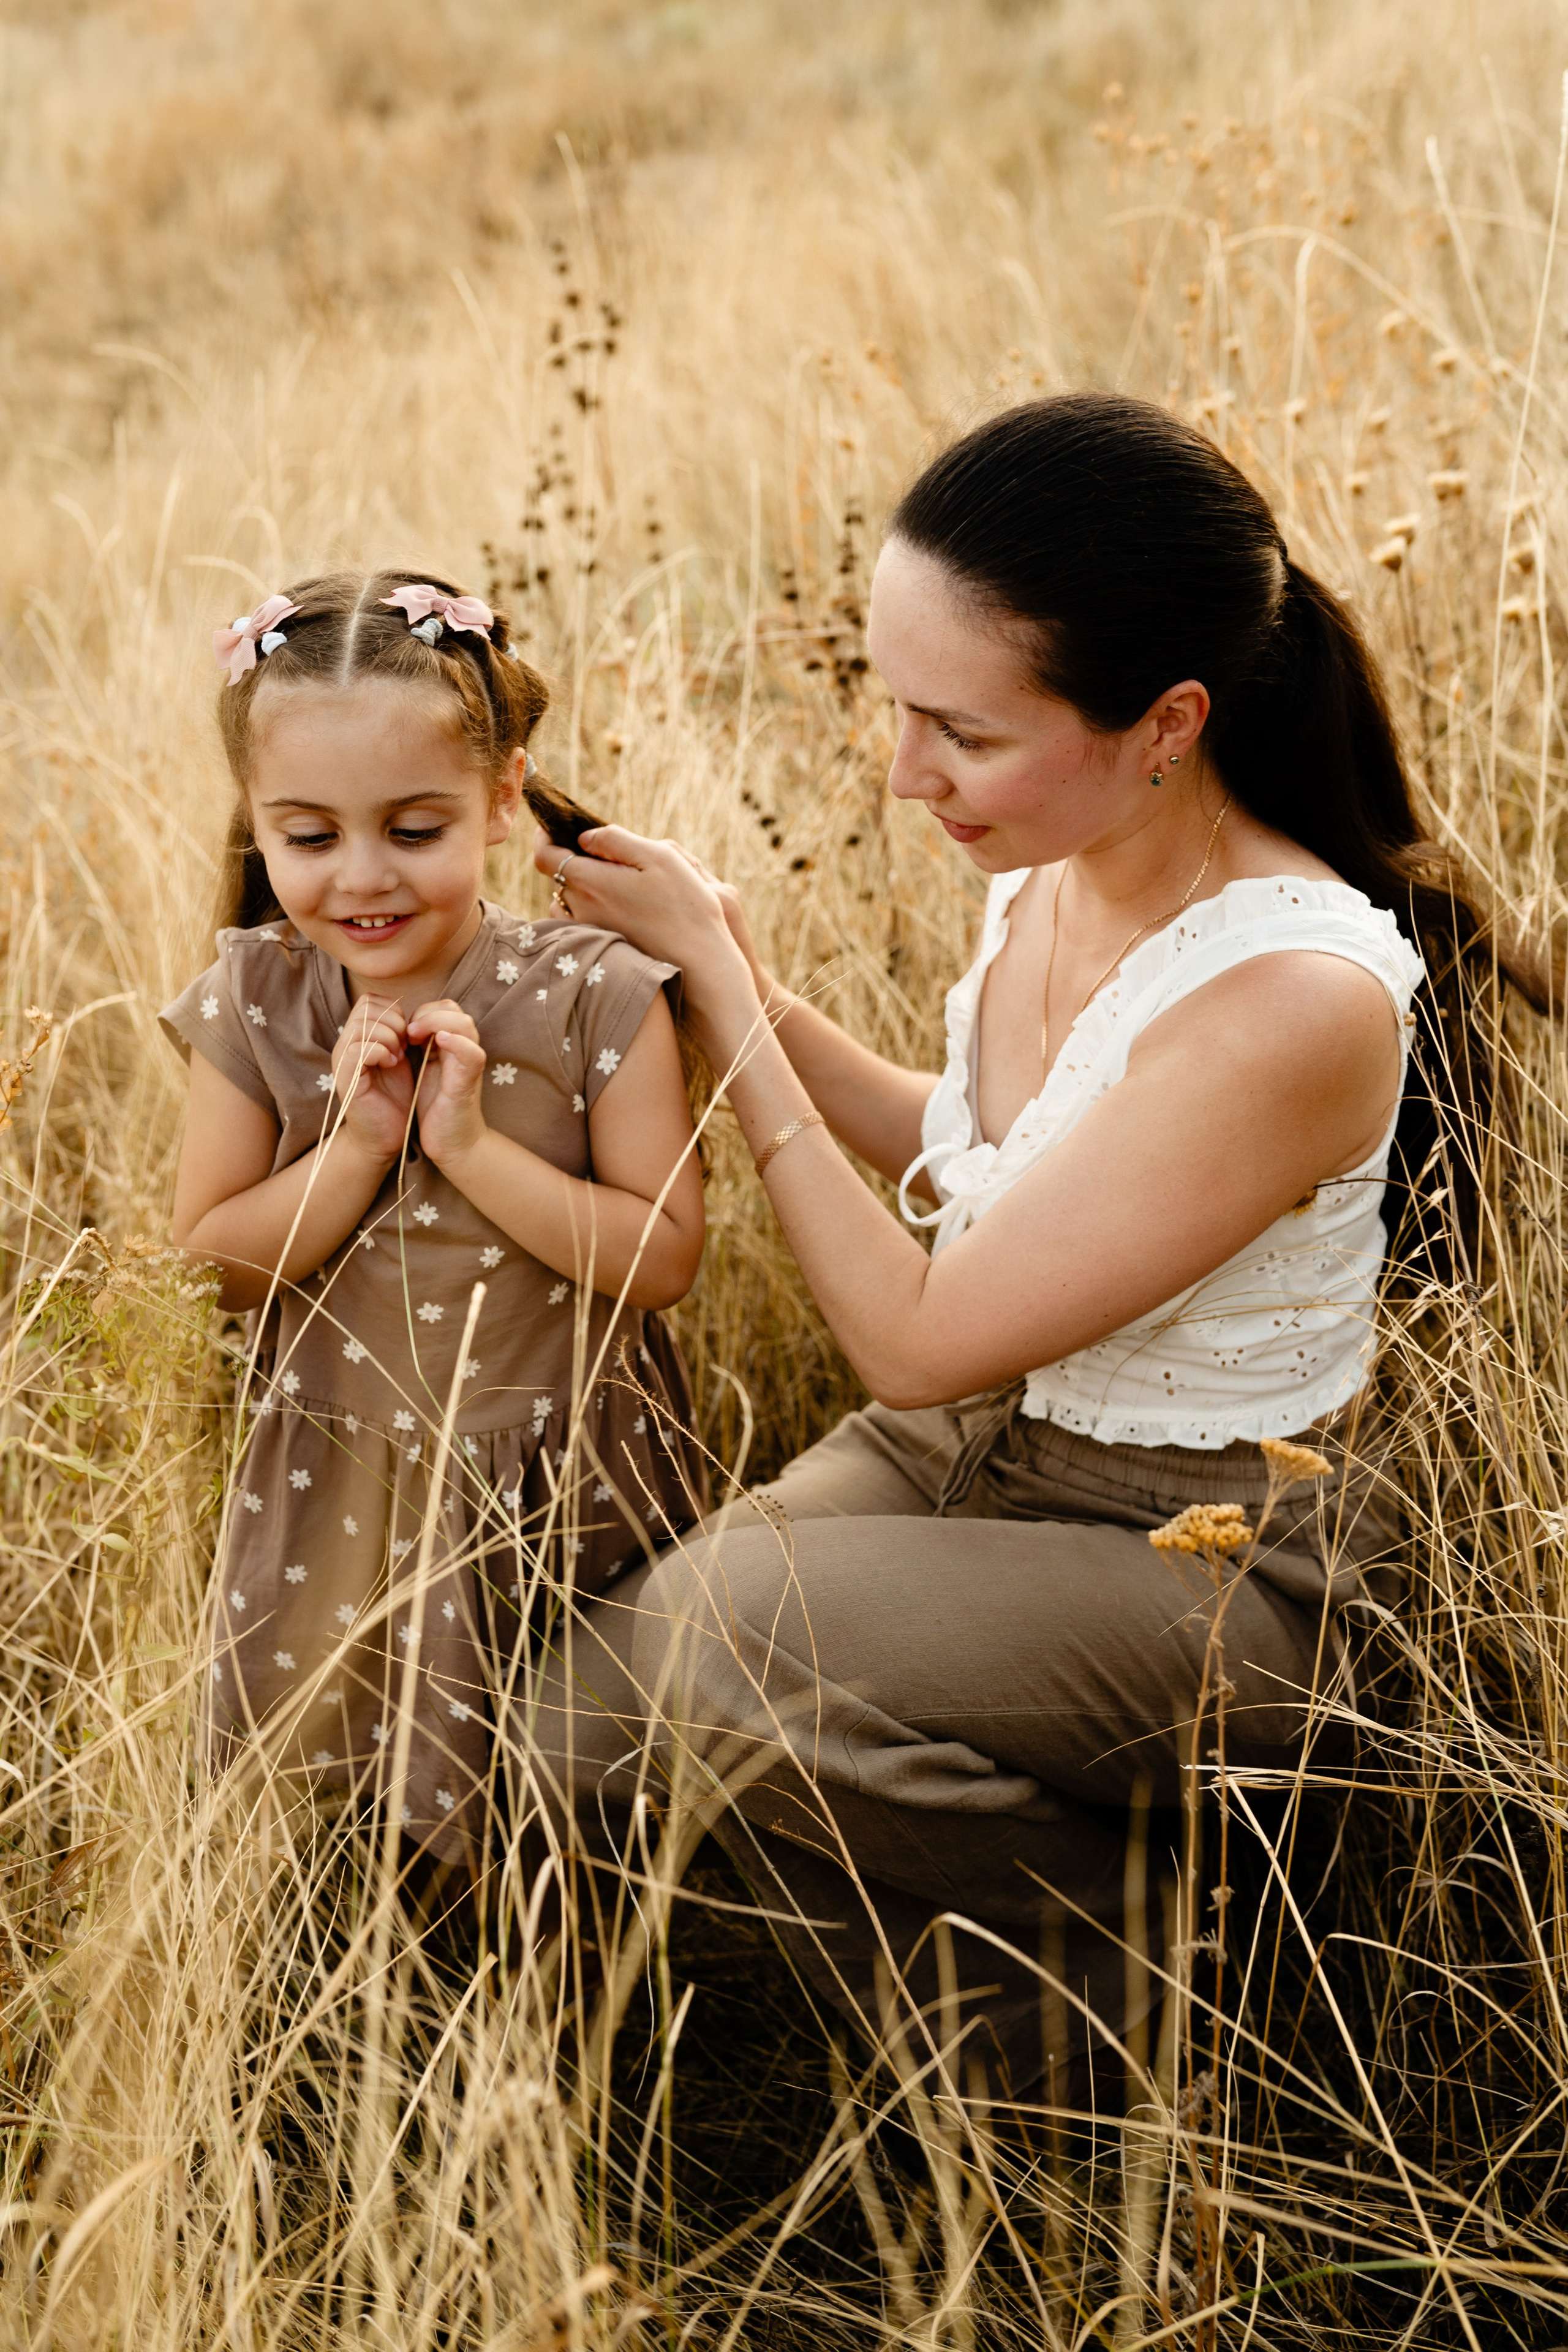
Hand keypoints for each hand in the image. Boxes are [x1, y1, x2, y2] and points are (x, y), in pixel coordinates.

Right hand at [330, 995, 413, 1161]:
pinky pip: (358, 1049)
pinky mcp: (346, 1078)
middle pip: (365, 1007)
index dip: (394, 1010)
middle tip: (404, 1044)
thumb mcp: (400, 1056)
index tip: (407, 1034)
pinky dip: (381, 1052)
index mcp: (358, 1036)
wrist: (385, 1136)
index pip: (370, 1000)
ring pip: (362, 1025)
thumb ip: (399, 1033)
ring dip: (388, 1037)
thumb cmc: (394, 1097)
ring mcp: (343, 1061)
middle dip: (393, 1021)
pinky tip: (392, 1064)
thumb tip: (410, 1012)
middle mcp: (345, 1045)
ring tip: (398, 1056)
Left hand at [406, 1000, 488, 1167]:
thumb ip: (420, 1047)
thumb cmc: (436, 1108)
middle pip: (454, 1010)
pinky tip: (440, 1042)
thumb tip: (400, 1027)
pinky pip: (472, 1054)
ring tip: (415, 1036)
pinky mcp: (468, 1082)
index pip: (443, 1008)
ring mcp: (468, 1065)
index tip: (403, 1032)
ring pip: (464, 1025)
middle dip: (428, 1013)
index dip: (422, 1012)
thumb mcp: (423, 1071)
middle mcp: (463, 1050)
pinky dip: (457, 1043)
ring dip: (438, 1022)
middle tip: (408, 1032)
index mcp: (451, 1045)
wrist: (452, 1144)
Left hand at [532, 825, 760, 1047]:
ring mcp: (590, 933)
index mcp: (590, 882)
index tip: (552, 828)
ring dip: (578, 888)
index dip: (545, 837)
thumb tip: (586, 837)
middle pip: (558, 878)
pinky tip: (617, 909)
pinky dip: (587, 910)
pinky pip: (580, 924)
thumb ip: (616, 840)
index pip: (545, 856)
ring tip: (610, 883)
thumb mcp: (660, 857)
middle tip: (601, 854)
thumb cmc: (687, 906)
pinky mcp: (601, 950)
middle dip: (571, 860)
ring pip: (567, 903)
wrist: (701, 964)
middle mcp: (581, 909)